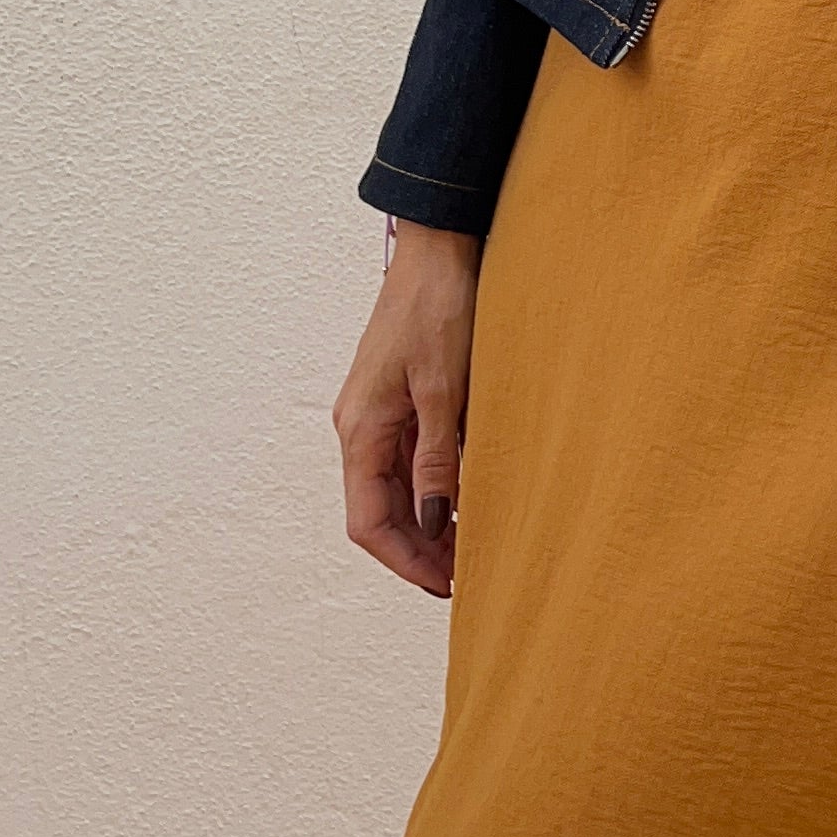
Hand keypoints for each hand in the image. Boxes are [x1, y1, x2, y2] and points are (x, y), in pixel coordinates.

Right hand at [332, 222, 482, 596]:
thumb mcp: (445, 389)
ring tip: (475, 549)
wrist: (441, 249)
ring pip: (398, 490)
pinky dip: (438, 489)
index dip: (406, 562)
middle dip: (420, 552)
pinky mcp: (403, 400)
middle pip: (381, 512)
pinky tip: (472, 501)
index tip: (448, 588)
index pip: (369, 522)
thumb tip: (437, 522)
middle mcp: (362, 429)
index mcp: (361, 430)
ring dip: (430, 524)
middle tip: (469, 579)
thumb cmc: (439, 308)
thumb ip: (438, 458)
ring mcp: (381, 415)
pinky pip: (413, 461)